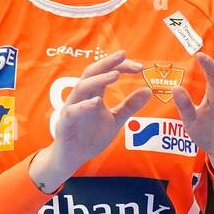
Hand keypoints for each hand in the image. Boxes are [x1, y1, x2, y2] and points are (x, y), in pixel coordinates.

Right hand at [47, 50, 150, 173]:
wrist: (72, 157)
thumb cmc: (91, 136)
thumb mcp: (115, 120)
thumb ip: (130, 106)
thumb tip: (148, 91)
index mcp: (93, 94)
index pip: (105, 73)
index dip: (120, 66)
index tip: (139, 66)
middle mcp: (81, 97)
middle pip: (91, 73)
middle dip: (107, 63)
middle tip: (123, 55)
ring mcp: (72, 108)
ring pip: (81, 87)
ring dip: (98, 80)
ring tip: (115, 75)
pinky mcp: (65, 123)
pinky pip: (72, 111)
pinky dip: (83, 106)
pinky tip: (96, 102)